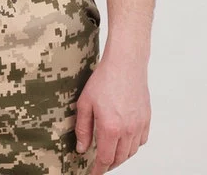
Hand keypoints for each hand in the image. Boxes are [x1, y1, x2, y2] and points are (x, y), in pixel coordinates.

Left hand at [75, 52, 150, 173]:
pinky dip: (132, 146)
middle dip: (109, 164)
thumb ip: (83, 128)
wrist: (125, 64)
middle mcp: (128, 130)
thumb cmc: (103, 80)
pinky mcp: (146, 119)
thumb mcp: (85, 103)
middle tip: (100, 164)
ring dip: (120, 156)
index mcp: (110, 128)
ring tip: (110, 152)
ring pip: (131, 151)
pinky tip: (124, 140)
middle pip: (119, 158)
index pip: (105, 159)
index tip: (93, 173)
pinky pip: (141, 141)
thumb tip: (82, 148)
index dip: (98, 169)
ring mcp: (139, 125)